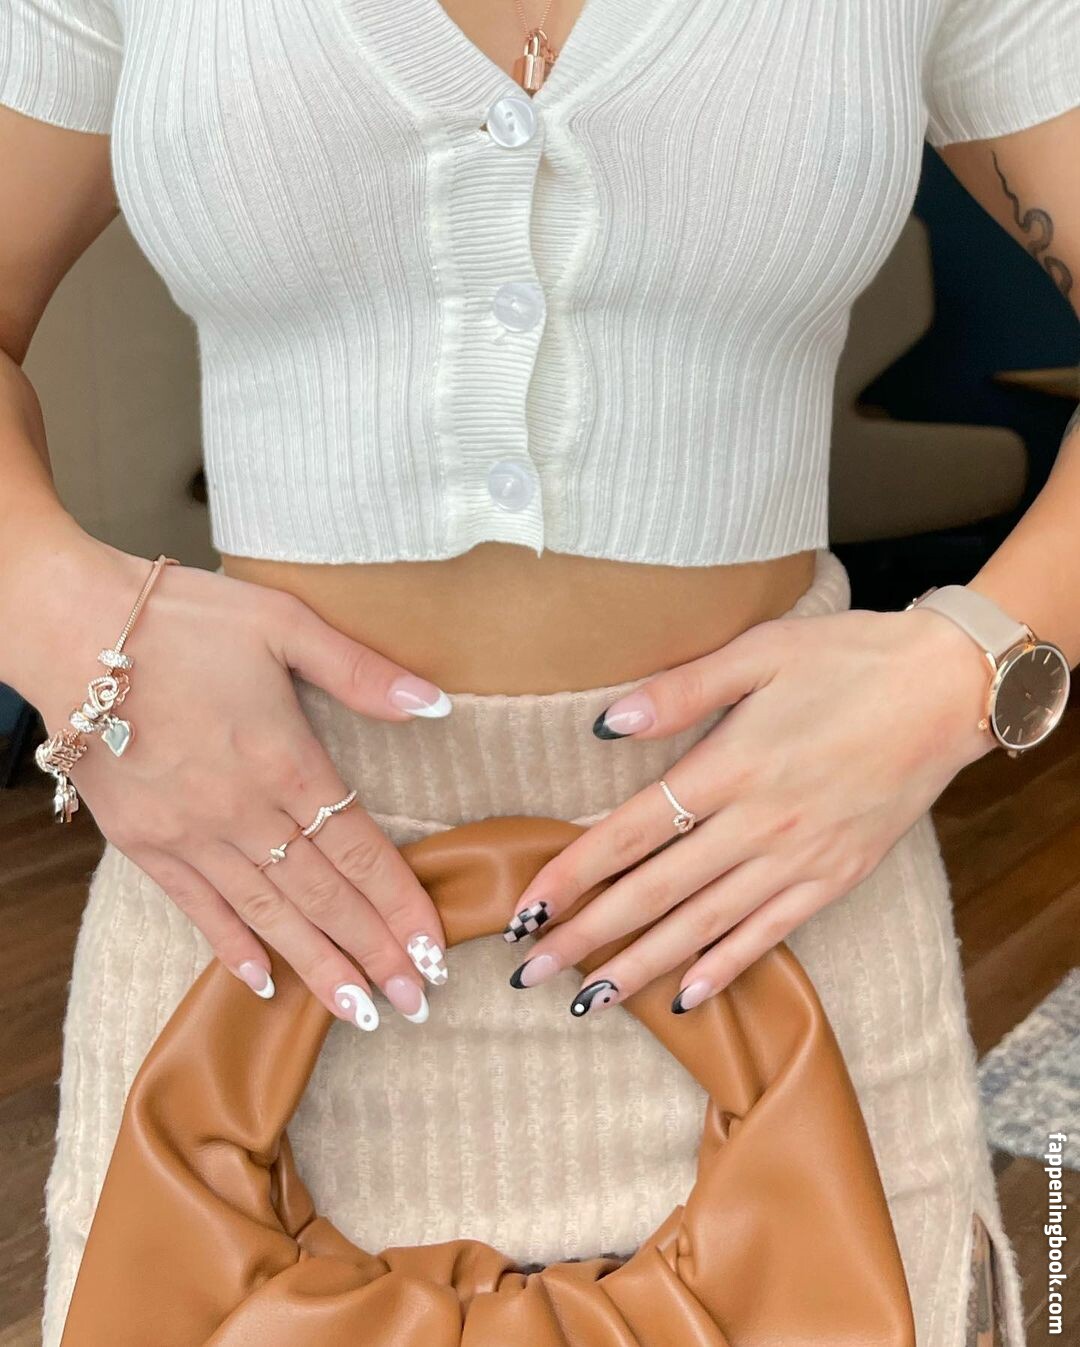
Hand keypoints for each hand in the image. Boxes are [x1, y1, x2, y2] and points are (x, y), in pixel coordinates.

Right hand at [9, 527, 452, 1029]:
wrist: (68, 628)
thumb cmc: (181, 619)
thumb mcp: (283, 622)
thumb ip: (361, 671)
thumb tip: (436, 704)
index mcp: (285, 761)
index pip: (359, 852)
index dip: (400, 904)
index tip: (433, 950)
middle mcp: (241, 812)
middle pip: (322, 897)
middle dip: (373, 953)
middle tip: (414, 1004)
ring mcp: (189, 834)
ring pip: (267, 915)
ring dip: (316, 967)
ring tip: (358, 1013)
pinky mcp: (143, 843)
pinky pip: (196, 908)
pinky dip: (231, 947)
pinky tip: (263, 982)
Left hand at [500, 605, 995, 1016]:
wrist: (949, 689)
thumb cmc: (849, 660)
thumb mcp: (760, 652)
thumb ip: (680, 691)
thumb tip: (606, 722)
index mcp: (732, 767)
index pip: (631, 833)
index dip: (573, 873)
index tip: (526, 907)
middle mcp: (760, 824)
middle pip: (656, 892)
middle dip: (588, 936)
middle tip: (531, 971)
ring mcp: (801, 859)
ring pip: (706, 925)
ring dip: (643, 964)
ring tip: (589, 1000)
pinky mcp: (837, 877)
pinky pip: (771, 934)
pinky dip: (727, 967)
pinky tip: (687, 996)